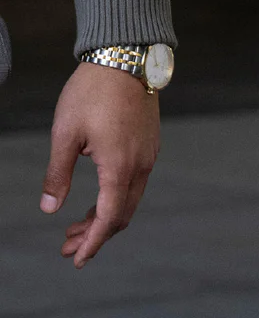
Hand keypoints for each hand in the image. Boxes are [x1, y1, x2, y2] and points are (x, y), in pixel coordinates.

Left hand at [40, 62, 161, 265]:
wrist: (126, 58)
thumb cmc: (91, 93)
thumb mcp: (64, 134)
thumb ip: (57, 174)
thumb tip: (49, 208)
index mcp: (119, 168)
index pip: (108, 219)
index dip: (92, 243)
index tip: (75, 259)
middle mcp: (140, 167)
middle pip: (121, 216)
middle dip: (95, 235)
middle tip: (67, 245)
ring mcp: (148, 156)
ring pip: (129, 200)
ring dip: (105, 217)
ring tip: (77, 224)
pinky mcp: (149, 145)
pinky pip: (135, 183)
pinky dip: (116, 198)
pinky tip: (97, 196)